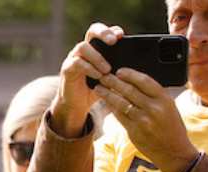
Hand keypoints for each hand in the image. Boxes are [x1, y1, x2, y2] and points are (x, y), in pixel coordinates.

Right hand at [50, 23, 123, 137]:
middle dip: (103, 33)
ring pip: (83, 47)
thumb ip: (120, 67)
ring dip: (97, 57)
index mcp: (96, 48)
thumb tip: (140, 64)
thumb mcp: (111, 77)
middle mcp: (84, 49)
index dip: (112, 30)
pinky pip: (77, 63)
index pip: (104, 31)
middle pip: (92, 30)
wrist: (78, 104)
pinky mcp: (67, 69)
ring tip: (107, 69)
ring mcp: (74, 57)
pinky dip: (89, 68)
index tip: (121, 36)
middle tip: (113, 42)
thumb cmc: (96, 88)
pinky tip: (98, 76)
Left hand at [93, 68, 198, 171]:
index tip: (120, 71)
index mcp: (165, 100)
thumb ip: (154, 97)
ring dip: (107, 94)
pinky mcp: (133, 131)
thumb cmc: (172, 127)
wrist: (174, 151)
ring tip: (99, 87)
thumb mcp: (169, 107)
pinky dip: (111, 107)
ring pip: (121, 103)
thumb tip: (135, 84)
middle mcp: (154, 108)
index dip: (130, 75)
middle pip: (130, 90)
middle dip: (114, 82)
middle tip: (103, 75)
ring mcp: (142, 120)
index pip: (145, 81)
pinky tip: (105, 102)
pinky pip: (119, 116)